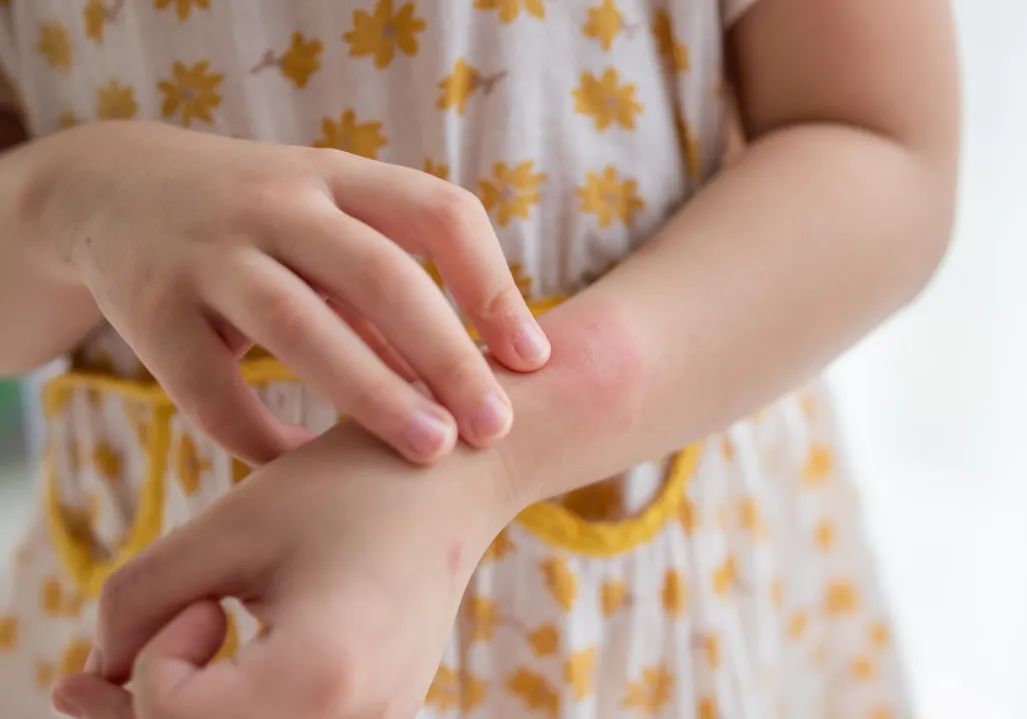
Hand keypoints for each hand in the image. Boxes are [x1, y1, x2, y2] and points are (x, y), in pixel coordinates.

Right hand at [32, 120, 549, 464]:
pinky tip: (302, 468)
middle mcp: (277, 203)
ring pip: (299, 325)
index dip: (494, 285)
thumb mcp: (326, 231)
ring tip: (432, 451)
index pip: (439, 213)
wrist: (114, 191)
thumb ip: (388, 301)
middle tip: (494, 427)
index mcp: (339, 177)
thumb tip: (468, 387)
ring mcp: (209, 251)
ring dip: (372, 393)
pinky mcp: (150, 308)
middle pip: (379, 274)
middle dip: (446, 353)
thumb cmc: (260, 225)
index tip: (533, 358)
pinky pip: (212, 391)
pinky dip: (263, 438)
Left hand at [51, 421, 520, 718]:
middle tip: (118, 661)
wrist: (452, 481)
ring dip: (189, 717)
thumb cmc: (344, 489)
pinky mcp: (382, 716)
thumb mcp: (228, 527)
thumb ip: (137, 601)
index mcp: (321, 676)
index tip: (203, 597)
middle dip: (149, 710)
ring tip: (169, 663)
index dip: (155, 661)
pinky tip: (220, 674)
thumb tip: (97, 675)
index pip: (177, 718)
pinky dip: (238, 714)